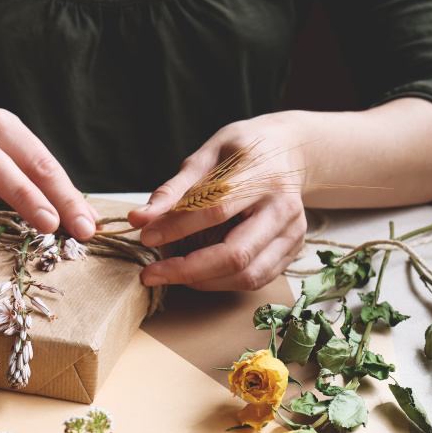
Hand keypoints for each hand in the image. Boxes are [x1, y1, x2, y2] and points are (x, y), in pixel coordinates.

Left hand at [127, 113, 309, 290]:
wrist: (288, 151)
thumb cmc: (242, 150)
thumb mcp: (207, 155)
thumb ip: (174, 189)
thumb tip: (138, 219)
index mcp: (262, 175)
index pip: (217, 209)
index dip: (178, 227)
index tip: (146, 237)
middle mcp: (283, 208)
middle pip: (236, 254)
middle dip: (188, 270)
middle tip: (151, 274)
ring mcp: (293, 232)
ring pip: (248, 275)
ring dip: (204, 282)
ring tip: (172, 273)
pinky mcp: (293, 250)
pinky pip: (256, 279)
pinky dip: (223, 282)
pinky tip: (199, 274)